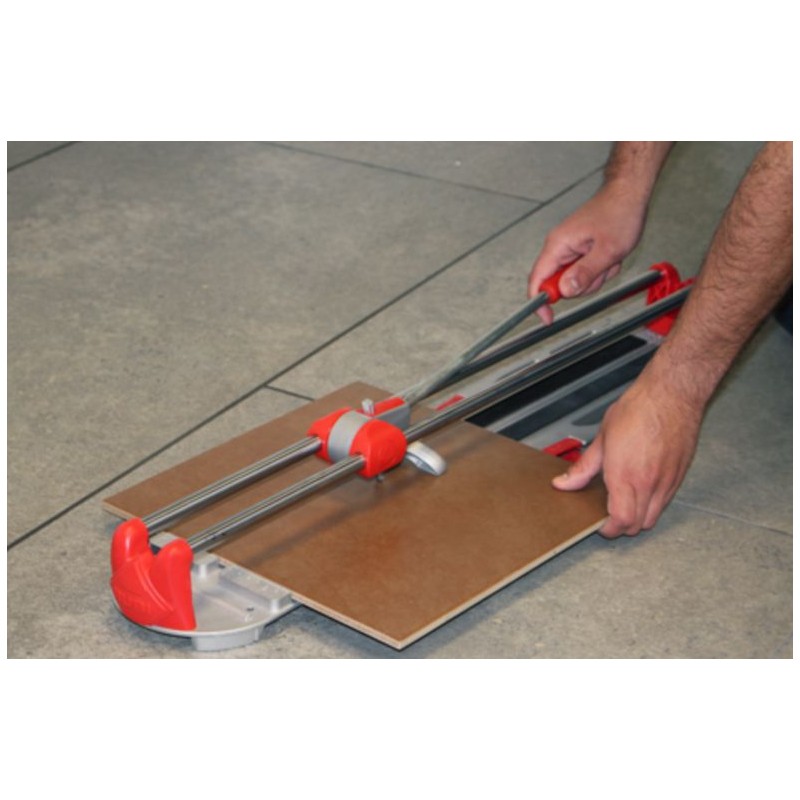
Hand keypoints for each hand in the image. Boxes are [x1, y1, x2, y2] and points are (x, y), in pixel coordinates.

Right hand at [528, 183, 649, 322]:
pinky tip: (609, 255)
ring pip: (575, 280)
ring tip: (609, 259)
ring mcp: (569, 249)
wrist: (628, 194)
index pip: (537, 280)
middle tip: (601, 270)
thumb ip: (585, 273)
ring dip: (595, 276)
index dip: (540, 302)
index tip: (547, 318)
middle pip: (559, 284)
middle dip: (582, 284)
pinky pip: (584, 271)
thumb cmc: (619, 213)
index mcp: (558, 245)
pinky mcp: (579, 250)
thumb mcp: (607, 250)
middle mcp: (559, 247)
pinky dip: (599, 269)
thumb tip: (565, 291)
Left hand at [551, 372, 701, 535]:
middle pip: (637, 526)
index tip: (599, 524)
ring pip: (654, 518)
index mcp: (626, 475)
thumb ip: (584, 467)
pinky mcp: (679, 476)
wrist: (672, 394)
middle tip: (608, 516)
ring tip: (624, 504)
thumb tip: (564, 483)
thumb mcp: (602, 438)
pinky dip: (652, 505)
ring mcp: (667, 481)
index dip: (608, 529)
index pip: (620, 521)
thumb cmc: (639, 409)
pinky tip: (641, 490)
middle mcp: (649, 483)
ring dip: (638, 518)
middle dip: (621, 527)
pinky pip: (666, 503)